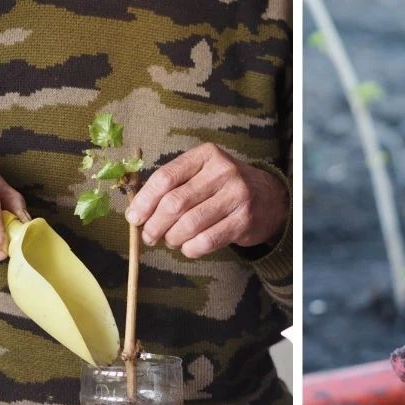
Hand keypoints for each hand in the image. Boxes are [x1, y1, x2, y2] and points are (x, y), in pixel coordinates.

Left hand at [125, 143, 287, 258]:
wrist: (270, 198)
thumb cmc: (224, 188)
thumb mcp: (202, 174)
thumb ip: (173, 186)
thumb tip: (138, 213)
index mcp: (206, 155)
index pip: (166, 178)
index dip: (145, 201)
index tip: (134, 218)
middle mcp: (223, 172)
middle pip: (175, 203)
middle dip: (155, 225)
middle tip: (149, 236)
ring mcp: (236, 196)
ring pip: (190, 224)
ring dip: (172, 238)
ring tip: (169, 241)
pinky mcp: (244, 220)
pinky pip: (208, 240)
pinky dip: (191, 248)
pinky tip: (188, 248)